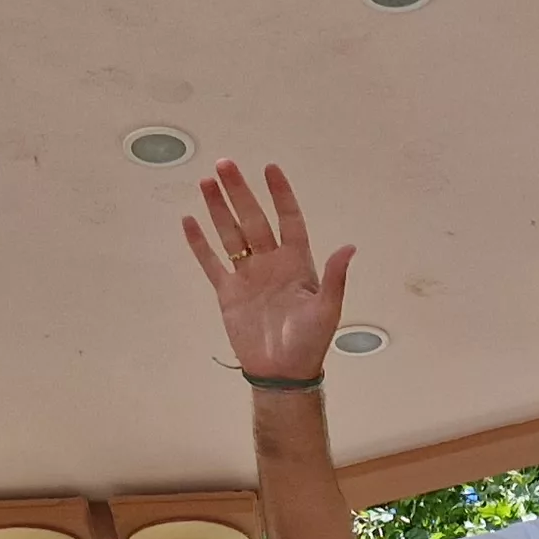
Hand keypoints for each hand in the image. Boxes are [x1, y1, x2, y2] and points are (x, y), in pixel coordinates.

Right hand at [180, 161, 354, 384]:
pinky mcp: (228, 292)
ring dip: (218, 209)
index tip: (270, 169)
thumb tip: (349, 246)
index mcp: (297, 263)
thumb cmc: (310, 343)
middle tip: (225, 164)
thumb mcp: (328, 310)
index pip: (288, 219)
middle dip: (240, 192)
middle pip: (253, 219)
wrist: (282, 373)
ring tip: (206, 182)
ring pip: (231, 234)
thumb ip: (335, 277)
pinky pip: (211, 263)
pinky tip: (189, 220)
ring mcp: (247, 275)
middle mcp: (271, 262)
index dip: (280, 195)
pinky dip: (199, 243)